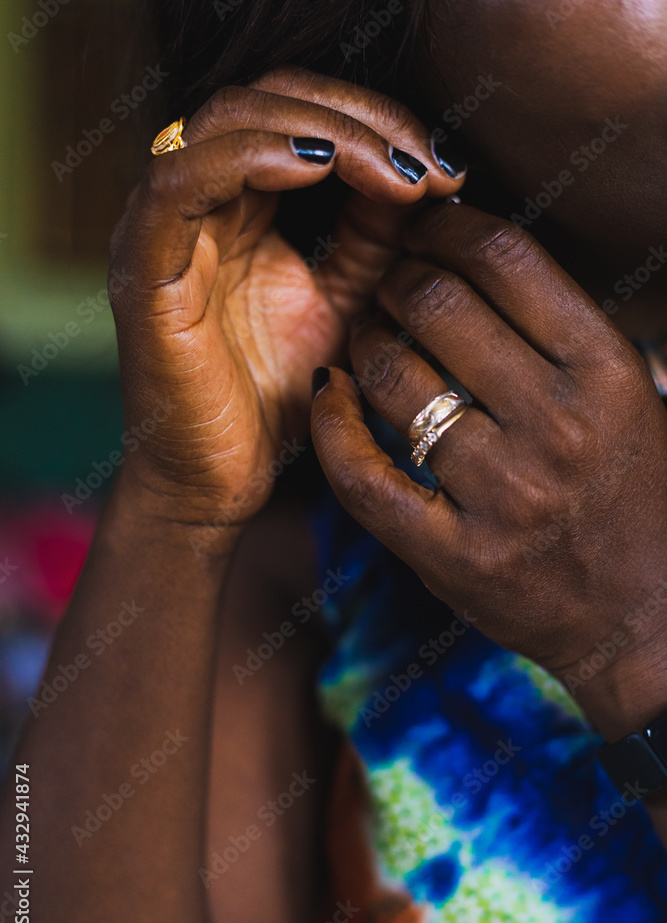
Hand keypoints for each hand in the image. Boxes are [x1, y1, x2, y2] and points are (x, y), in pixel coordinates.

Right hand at [108, 66, 464, 534]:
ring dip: (318, 128)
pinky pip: (180, 183)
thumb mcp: (343, 305)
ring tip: (390, 167)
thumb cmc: (274, 400)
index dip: (374, 123)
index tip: (445, 168)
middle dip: (358, 119)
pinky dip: (249, 157)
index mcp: (239, 208)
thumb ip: (370, 241)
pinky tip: (318, 167)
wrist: (219, 482)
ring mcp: (163, 231)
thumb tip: (423, 179)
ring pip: (226, 122)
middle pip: (267, 101)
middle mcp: (196, 204)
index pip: (299, 118)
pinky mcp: (145, 270)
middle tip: (427, 162)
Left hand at [311, 202, 666, 684]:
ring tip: (364, 341)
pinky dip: (331, 425)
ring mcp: (504, 494)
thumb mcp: (627, 396)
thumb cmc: (635, 495)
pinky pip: (363, 474)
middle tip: (385, 285)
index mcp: (608, 371)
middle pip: (436, 304)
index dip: (444, 226)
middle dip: (394, 278)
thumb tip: (468, 258)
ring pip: (393, 379)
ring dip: (363, 343)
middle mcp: (558, 424)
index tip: (422, 230)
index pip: (505, 257)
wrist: (647, 614)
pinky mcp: (455, 555)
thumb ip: (559, 332)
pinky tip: (329, 396)